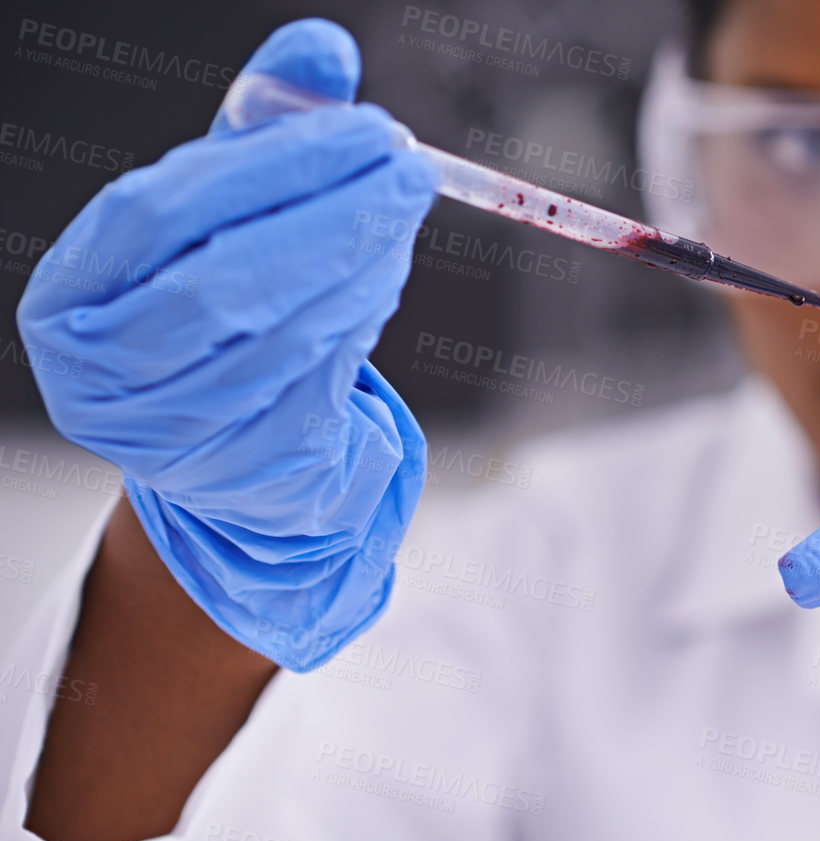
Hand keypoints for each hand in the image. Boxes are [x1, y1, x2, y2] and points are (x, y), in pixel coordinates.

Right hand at [15, 18, 437, 671]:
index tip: (360, 128)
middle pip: (221, 285)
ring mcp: (170, 437)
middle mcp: (101, 376)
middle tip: (410, 169)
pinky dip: (360, 320)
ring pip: (281, 339)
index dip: (263, 167)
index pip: (155, 214)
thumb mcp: (226, 211)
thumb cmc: (216, 300)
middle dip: (332, 218)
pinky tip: (381, 274)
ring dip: (361, 267)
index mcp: (70, 294)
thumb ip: (264, 129)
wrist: (231, 442)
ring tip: (401, 214)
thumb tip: (322, 47)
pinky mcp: (244, 474)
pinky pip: (319, 386)